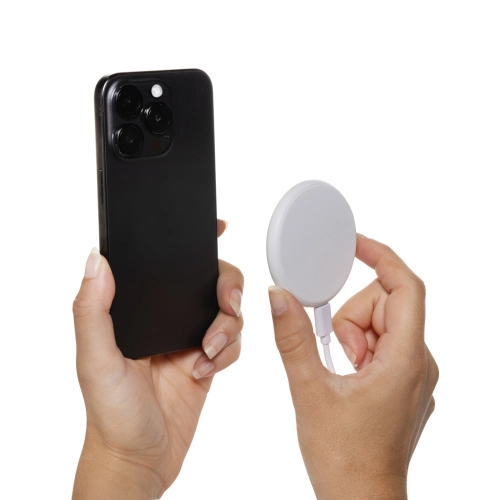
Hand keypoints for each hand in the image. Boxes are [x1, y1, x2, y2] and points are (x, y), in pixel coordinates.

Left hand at [72, 220, 243, 498]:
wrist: (143, 457)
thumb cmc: (111, 412)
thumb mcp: (94, 360)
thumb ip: (92, 310)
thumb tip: (96, 259)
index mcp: (137, 308)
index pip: (165, 262)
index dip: (193, 240)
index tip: (217, 227)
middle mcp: (166, 316)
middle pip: (211, 281)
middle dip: (227, 289)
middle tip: (225, 307)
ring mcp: (189, 336)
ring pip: (229, 310)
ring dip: (228, 327)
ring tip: (207, 352)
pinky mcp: (208, 358)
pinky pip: (234, 340)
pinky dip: (228, 352)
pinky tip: (205, 369)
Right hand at [268, 235, 437, 499]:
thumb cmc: (344, 458)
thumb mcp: (310, 389)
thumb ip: (292, 337)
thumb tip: (279, 296)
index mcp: (405, 359)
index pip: (405, 286)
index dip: (381, 256)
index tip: (355, 245)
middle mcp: (419, 362)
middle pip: (386, 304)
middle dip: (352, 315)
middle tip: (334, 351)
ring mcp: (414, 374)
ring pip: (382, 324)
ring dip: (353, 335)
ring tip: (339, 370)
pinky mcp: (404, 382)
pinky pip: (383, 343)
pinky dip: (359, 347)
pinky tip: (345, 373)